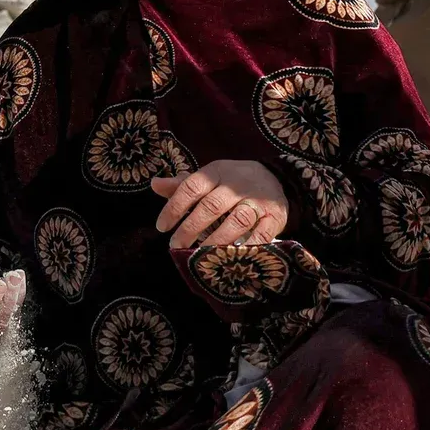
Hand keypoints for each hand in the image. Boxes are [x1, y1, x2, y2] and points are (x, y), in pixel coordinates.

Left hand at [151, 160, 288, 248]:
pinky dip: (248, 247)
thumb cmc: (232, 182)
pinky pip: (262, 233)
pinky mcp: (274, 216)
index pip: (191, 187)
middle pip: (211, 206)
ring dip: (216, 239)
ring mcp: (258, 200)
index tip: (162, 227)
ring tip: (201, 254)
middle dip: (191, 228)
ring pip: (236, 220)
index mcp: (217, 172)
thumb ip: (182, 185)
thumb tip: (155, 184)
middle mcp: (237, 185)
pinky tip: (232, 257)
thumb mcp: (209, 178)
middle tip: (176, 246)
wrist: (275, 178)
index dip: (174, 207)